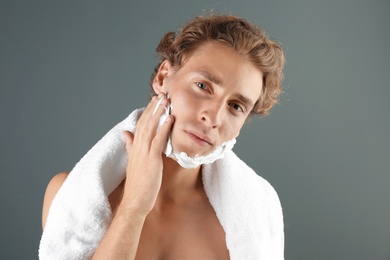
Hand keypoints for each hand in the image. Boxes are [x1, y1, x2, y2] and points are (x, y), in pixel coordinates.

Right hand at [122, 93, 172, 215]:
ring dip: (158, 113)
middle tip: (160, 95)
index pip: (140, 125)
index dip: (147, 112)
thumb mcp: (133, 161)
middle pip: (145, 123)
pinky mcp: (151, 160)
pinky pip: (158, 141)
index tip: (153, 101)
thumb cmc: (137, 183)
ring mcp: (143, 153)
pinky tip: (170, 119)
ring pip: (150, 128)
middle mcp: (137, 147)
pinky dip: (164, 128)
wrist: (135, 201)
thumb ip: (129, 145)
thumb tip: (125, 133)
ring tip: (165, 101)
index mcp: (134, 147)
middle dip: (152, 108)